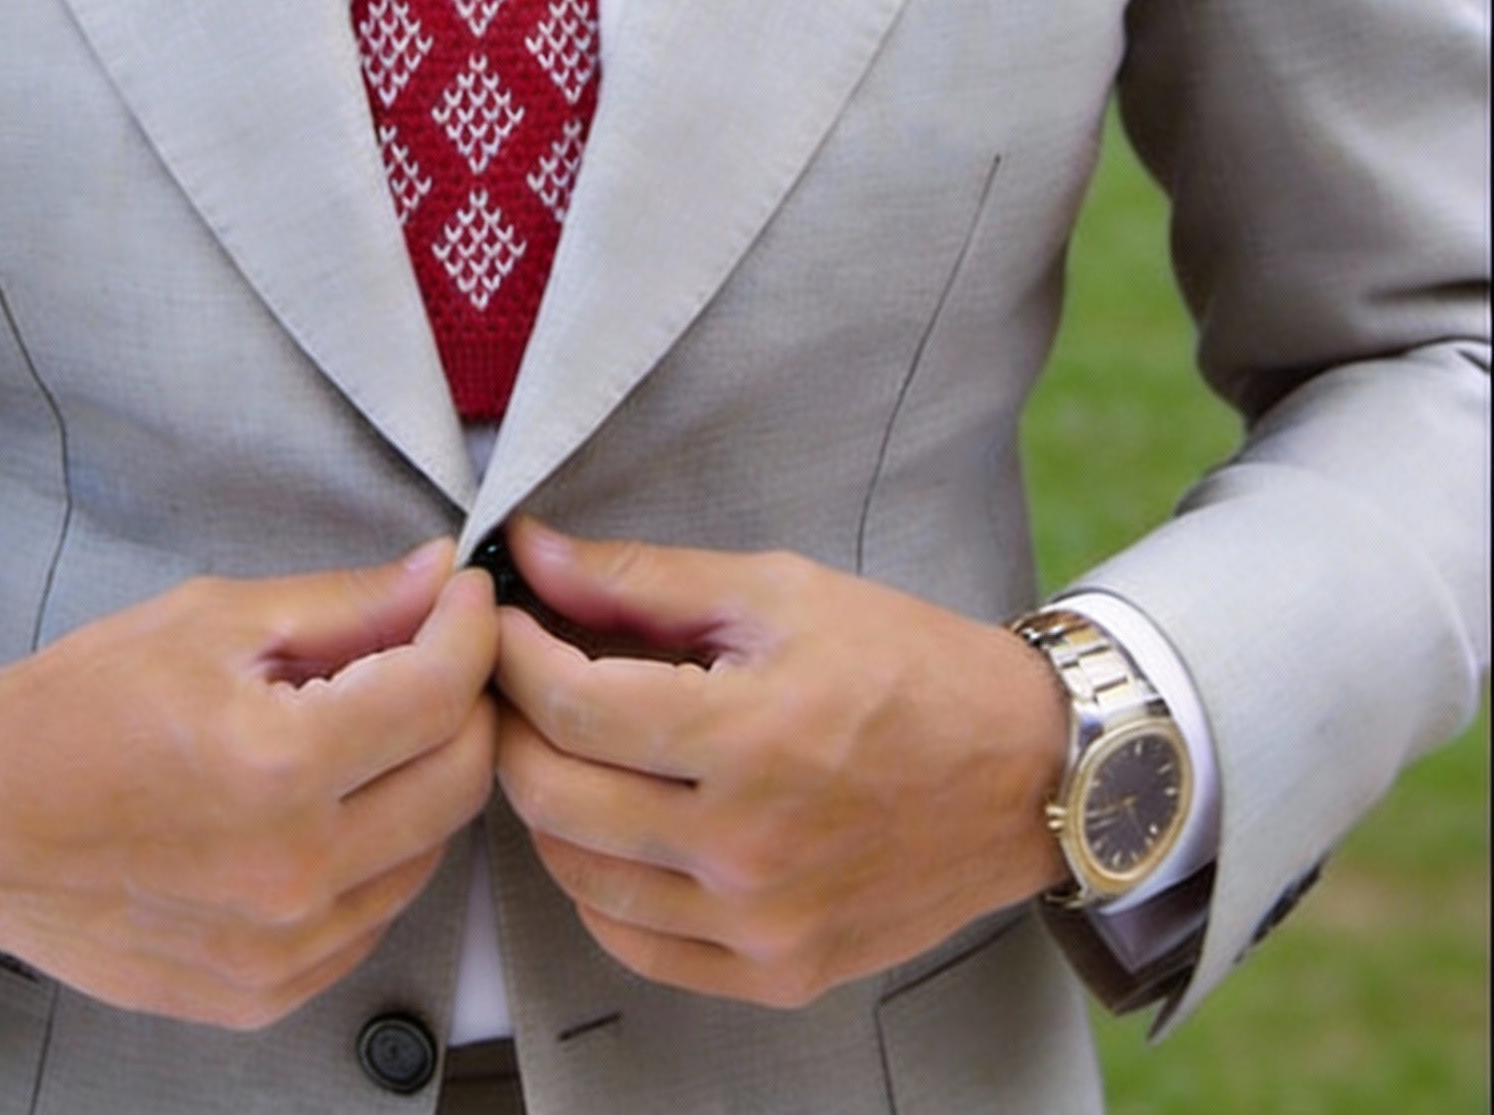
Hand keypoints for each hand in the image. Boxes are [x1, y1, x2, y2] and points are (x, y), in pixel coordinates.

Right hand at [0, 541, 497, 1027]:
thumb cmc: (80, 706)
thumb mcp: (211, 620)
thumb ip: (345, 604)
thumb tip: (441, 576)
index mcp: (277, 765)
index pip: (440, 693)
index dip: (470, 629)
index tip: (464, 596)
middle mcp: (292, 873)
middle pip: (460, 779)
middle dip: (466, 701)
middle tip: (432, 653)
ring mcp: (280, 950)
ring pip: (430, 852)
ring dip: (425, 777)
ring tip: (372, 725)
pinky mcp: (264, 994)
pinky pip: (374, 914)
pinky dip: (379, 851)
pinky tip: (332, 802)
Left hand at [494, 519, 1066, 1008]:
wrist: (1024, 771)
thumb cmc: (906, 666)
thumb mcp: (777, 591)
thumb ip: (641, 579)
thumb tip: (532, 553)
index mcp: (750, 738)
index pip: (570, 705)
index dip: (513, 654)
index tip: (502, 621)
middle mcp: (748, 848)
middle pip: (554, 795)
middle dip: (512, 723)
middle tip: (515, 678)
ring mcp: (762, 925)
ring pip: (578, 877)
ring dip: (545, 803)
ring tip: (561, 743)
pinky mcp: (778, 972)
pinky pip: (635, 945)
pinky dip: (597, 885)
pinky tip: (609, 825)